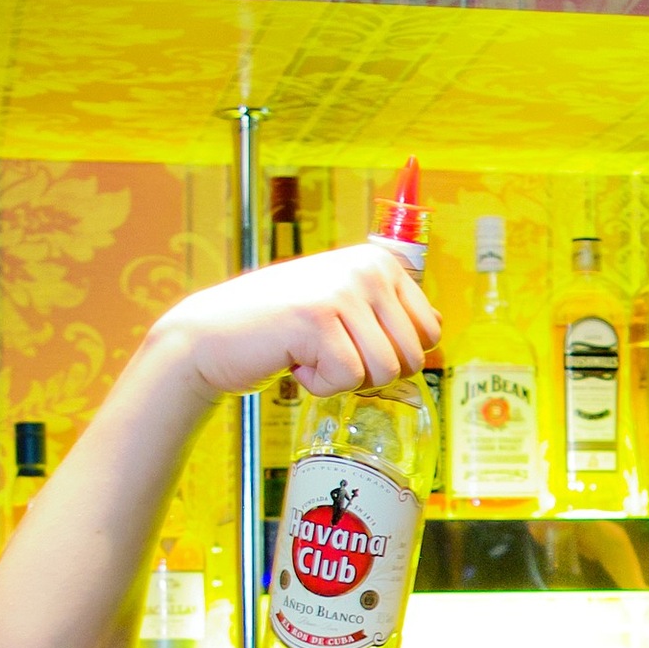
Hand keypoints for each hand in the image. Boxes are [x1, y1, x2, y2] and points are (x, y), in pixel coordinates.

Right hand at [145, 244, 440, 401]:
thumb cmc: (279, 329)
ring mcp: (343, 290)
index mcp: (380, 262)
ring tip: (310, 352)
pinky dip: (320, 385)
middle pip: (412, 358)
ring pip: (384, 372)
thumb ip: (388, 313)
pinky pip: (348, 379)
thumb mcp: (344, 307)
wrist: (210, 336)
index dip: (394, 353)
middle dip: (370, 371)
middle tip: (328, 350)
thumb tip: (438, 326)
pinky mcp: (319, 318)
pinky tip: (294, 359)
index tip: (351, 340)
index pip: (430, 332)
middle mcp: (367, 268)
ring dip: (344, 378)